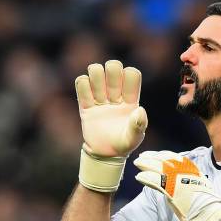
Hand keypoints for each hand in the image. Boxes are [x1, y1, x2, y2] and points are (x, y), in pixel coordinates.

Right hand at [75, 60, 147, 191]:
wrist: (105, 154)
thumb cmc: (123, 145)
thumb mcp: (134, 138)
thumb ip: (138, 125)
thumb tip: (140, 110)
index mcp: (131, 99)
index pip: (132, 74)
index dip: (129, 76)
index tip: (126, 94)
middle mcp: (116, 94)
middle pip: (113, 66)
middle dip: (112, 73)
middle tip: (112, 92)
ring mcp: (100, 97)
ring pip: (96, 70)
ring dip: (96, 78)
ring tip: (99, 96)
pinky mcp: (86, 104)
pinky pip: (81, 83)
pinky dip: (83, 84)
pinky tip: (88, 99)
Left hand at [134, 151, 220, 220]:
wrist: (209, 213)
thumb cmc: (205, 204)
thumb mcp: (198, 186)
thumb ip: (187, 181)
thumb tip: (178, 181)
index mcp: (191, 169)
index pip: (174, 157)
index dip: (162, 155)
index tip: (154, 154)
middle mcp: (185, 172)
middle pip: (164, 160)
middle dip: (151, 157)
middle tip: (141, 156)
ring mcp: (178, 180)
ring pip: (158, 168)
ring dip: (145, 165)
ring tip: (137, 163)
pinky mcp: (172, 190)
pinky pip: (156, 181)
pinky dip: (146, 178)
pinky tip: (139, 177)